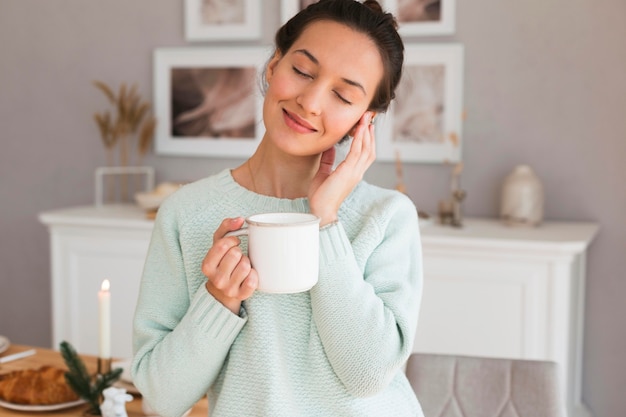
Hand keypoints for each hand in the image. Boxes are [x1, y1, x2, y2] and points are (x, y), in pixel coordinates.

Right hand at [202, 217, 257, 313]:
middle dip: (240, 252)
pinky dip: (254, 275)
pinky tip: (249, 274)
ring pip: (245, 266)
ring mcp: (228, 289)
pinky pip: (252, 281)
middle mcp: (216, 279)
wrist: (223, 290)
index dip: (232, 240)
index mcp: (207, 265)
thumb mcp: (219, 243)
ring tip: (242, 265)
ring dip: (247, 262)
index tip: (234, 243)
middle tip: (238, 256)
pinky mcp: (241, 295)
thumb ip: (226, 227)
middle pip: (235, 254)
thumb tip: (240, 220)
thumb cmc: (223, 261)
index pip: (222, 244)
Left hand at [309, 111, 376, 225]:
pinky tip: (359, 129)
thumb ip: (327, 160)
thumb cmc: (321, 196)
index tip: (366, 125)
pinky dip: (359, 139)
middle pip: (370, 148)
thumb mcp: (323, 173)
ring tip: (366, 118)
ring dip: (366, 132)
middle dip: (370, 131)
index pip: (365, 153)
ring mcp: (354, 172)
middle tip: (369, 116)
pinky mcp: (348, 172)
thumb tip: (328, 147)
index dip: (367, 139)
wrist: (321, 211)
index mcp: (353, 173)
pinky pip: (356, 152)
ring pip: (366, 148)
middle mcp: (357, 172)